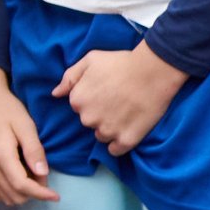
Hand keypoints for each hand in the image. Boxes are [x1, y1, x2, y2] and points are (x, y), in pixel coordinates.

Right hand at [0, 69, 54, 203]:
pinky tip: (16, 177)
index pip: (22, 186)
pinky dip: (7, 191)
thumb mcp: (25, 125)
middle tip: (43, 176)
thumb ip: (34, 150)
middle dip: (33, 193)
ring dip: (21, 193)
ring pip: (4, 197)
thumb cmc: (5, 108)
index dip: (42, 194)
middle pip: (14, 196)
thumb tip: (43, 174)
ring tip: (31, 175)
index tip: (57, 196)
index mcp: (0, 155)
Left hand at [52, 39, 187, 156]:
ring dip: (110, 129)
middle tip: (118, 102)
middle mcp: (88, 118)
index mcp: (77, 100)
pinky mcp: (127, 140)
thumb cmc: (121, 62)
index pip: (79, 106)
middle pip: (89, 122)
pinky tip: (127, 132)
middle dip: (100, 114)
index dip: (93, 100)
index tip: (106, 93)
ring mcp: (108, 130)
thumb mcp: (90, 60)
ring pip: (102, 135)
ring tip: (125, 114)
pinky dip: (120, 144)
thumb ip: (69, 77)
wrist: (153, 71)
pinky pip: (115, 150)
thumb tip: (55, 93)